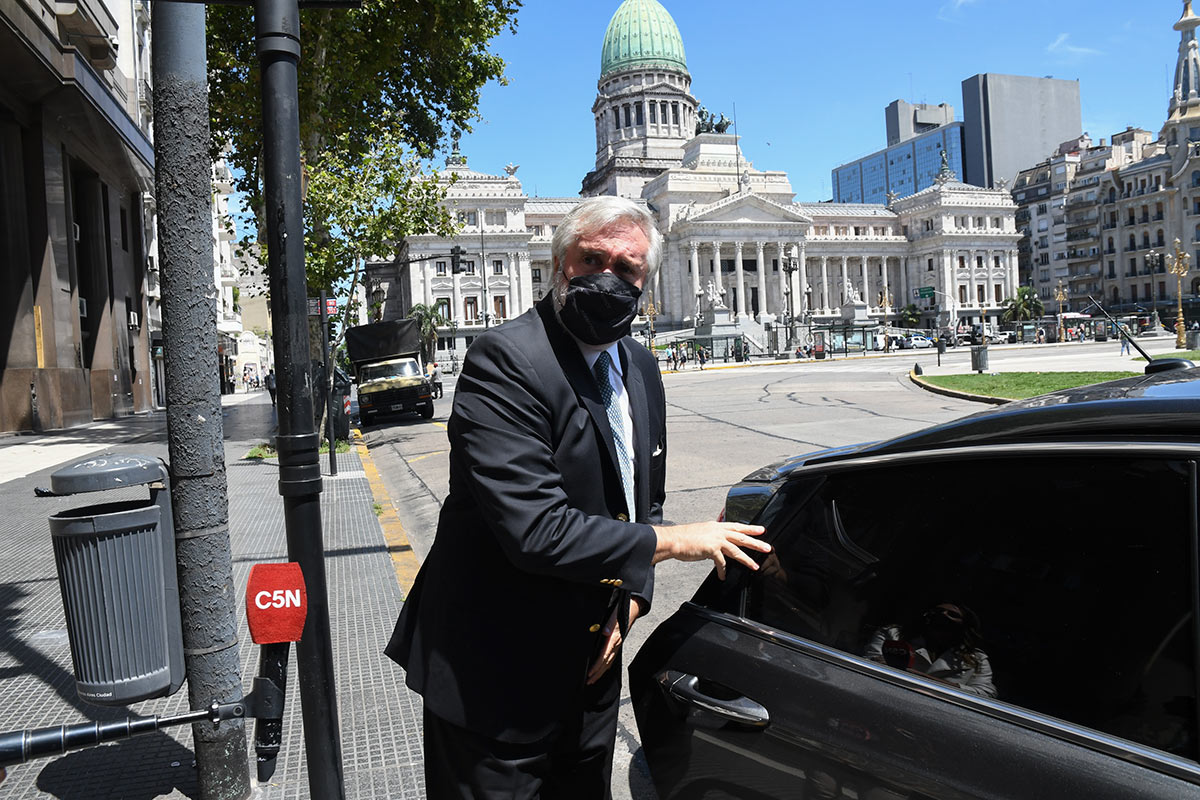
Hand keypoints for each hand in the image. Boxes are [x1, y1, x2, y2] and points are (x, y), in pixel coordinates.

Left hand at [585, 598, 641, 684]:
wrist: (631, 611)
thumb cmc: (620, 613)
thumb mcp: (614, 616)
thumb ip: (609, 624)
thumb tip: (605, 632)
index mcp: (613, 639)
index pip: (604, 656)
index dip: (597, 666)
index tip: (589, 673)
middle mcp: (615, 645)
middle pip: (605, 663)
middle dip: (597, 673)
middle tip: (588, 681)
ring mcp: (617, 647)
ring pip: (608, 663)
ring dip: (600, 672)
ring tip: (593, 680)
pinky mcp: (616, 646)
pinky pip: (611, 659)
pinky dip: (606, 667)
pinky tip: (602, 670)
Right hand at [652, 522, 769, 579]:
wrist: (674, 540)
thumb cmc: (684, 538)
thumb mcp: (702, 532)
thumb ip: (712, 537)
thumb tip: (717, 545)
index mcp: (716, 526)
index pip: (737, 526)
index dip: (750, 528)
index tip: (761, 529)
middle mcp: (718, 531)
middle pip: (741, 537)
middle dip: (756, 542)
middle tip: (767, 547)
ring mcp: (715, 539)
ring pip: (736, 550)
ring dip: (747, 559)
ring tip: (755, 566)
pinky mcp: (711, 549)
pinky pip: (721, 562)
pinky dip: (722, 570)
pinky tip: (723, 576)